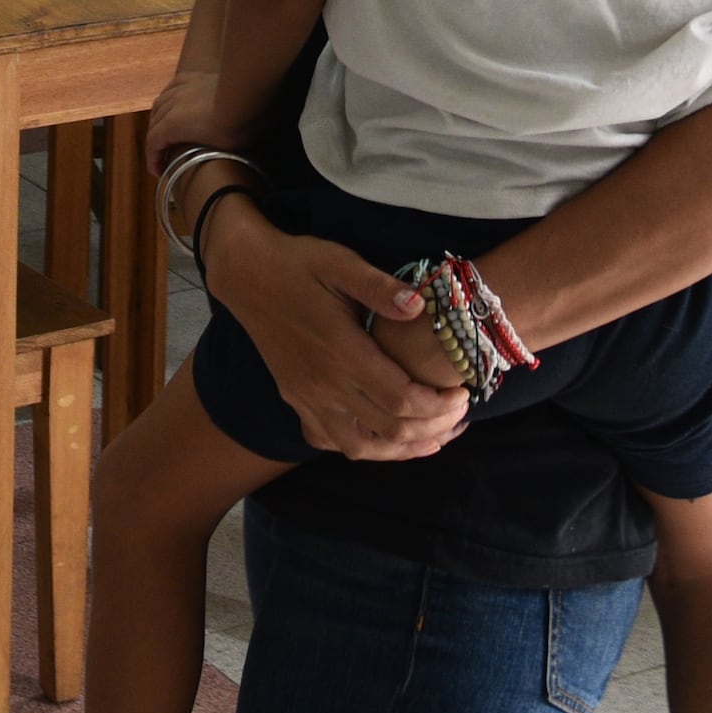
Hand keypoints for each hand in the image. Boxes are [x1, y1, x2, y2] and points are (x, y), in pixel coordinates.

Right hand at [205, 202, 469, 460]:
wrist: (246, 275)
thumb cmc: (298, 264)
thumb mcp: (340, 262)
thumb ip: (380, 287)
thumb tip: (420, 305)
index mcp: (340, 352)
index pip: (401, 400)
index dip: (440, 406)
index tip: (464, 395)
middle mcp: (323, 384)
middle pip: (389, 430)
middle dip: (434, 429)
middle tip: (461, 415)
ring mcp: (306, 398)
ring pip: (361, 447)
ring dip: (403, 450)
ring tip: (437, 438)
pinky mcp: (296, 400)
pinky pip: (332, 441)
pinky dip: (366, 448)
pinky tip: (387, 439)